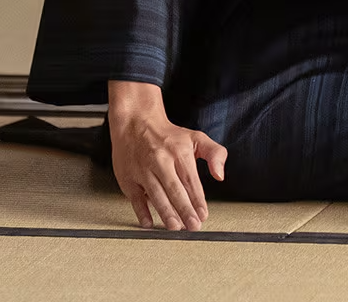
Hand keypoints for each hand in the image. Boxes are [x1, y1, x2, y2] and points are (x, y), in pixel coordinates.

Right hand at [107, 80, 226, 231]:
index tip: (203, 215)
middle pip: (174, 189)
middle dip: (185, 210)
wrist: (136, 121)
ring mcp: (143, 169)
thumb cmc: (167, 135)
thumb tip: (220, 175)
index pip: (191, 181)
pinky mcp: (128, 177)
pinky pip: (135, 197)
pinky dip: (141, 211)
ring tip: (174, 226)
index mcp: (179, 152)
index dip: (198, 200)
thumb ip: (215, 153)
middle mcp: (161, 160)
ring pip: (156, 194)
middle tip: (193, 226)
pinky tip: (148, 223)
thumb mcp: (196, 137)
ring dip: (165, 212)